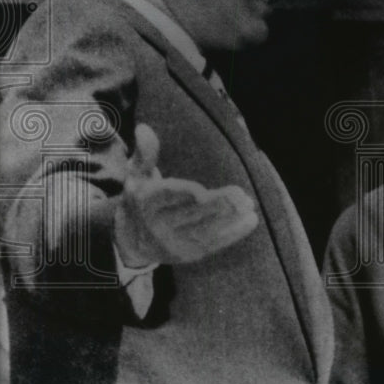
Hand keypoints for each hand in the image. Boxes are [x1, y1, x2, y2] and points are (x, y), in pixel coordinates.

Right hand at [114, 124, 259, 266]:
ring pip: (205, 230)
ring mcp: (172, 242)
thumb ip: (146, 153)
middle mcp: (156, 225)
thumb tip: (143, 128)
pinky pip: (214, 243)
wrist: (131, 241)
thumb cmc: (142, 199)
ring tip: (249, 205)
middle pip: (190, 214)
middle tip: (240, 194)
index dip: (184, 195)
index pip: (166, 197)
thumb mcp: (137, 175)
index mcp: (144, 202)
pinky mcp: (188, 254)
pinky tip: (251, 220)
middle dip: (217, 205)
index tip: (201, 191)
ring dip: (230, 218)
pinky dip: (234, 233)